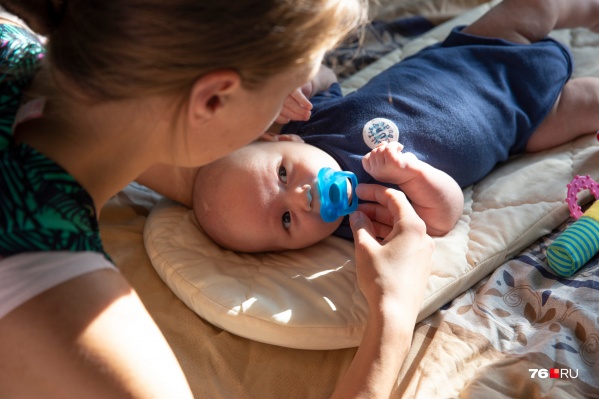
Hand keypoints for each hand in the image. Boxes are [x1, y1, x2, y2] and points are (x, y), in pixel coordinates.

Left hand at [274, 64, 336, 123]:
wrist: (295, 70)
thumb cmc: (290, 89)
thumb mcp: (287, 98)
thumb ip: (287, 109)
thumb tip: (290, 119)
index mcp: (267, 98)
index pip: (273, 112)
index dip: (282, 119)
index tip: (289, 120)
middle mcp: (270, 92)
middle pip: (282, 109)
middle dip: (295, 115)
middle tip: (306, 118)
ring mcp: (278, 85)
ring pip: (289, 103)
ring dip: (300, 110)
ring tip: (308, 114)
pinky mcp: (288, 79)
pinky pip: (295, 94)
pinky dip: (303, 101)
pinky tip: (309, 107)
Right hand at [350, 184, 432, 308]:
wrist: (395, 314)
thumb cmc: (380, 278)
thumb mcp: (365, 248)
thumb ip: (360, 226)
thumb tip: (356, 214)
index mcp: (413, 226)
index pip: (395, 198)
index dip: (375, 192)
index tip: (359, 191)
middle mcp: (424, 235)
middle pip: (400, 212)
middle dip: (376, 207)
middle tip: (356, 207)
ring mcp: (425, 251)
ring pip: (402, 227)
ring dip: (382, 222)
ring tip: (361, 222)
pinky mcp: (421, 264)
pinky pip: (406, 241)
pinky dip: (390, 235)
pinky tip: (374, 239)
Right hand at [362, 141, 419, 185]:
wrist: (419, 177)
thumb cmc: (404, 168)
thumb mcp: (387, 163)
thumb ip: (381, 156)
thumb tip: (382, 144)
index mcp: (374, 174)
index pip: (365, 159)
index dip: (374, 153)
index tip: (385, 153)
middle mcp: (376, 173)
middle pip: (373, 152)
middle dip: (383, 148)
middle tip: (394, 152)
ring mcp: (383, 170)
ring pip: (379, 150)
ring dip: (390, 146)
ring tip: (398, 151)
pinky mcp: (393, 164)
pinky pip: (388, 148)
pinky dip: (395, 144)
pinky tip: (401, 147)